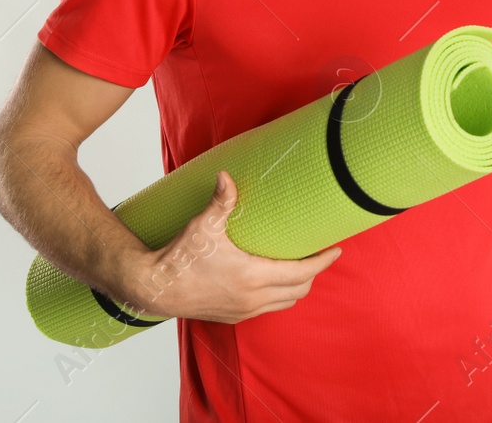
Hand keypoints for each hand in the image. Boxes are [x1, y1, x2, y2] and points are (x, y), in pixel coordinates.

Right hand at [107, 169, 342, 322]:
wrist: (155, 288)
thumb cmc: (180, 257)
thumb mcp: (203, 226)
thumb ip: (221, 201)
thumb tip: (227, 175)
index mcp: (252, 276)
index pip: (302, 272)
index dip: (323, 261)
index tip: (336, 249)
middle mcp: (252, 298)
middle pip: (300, 289)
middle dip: (314, 272)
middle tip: (319, 253)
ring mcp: (243, 310)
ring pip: (285, 302)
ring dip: (297, 286)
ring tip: (300, 266)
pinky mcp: (233, 316)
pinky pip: (268, 308)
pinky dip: (279, 296)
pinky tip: (273, 280)